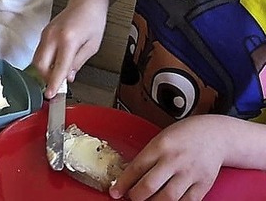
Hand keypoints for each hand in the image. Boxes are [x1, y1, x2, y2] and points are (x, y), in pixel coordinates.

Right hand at [31, 4, 106, 98]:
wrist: (87, 1)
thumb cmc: (93, 21)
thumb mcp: (92, 46)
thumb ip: (78, 63)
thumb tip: (67, 78)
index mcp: (68, 40)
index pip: (58, 68)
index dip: (53, 83)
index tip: (50, 95)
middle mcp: (53, 36)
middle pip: (40, 64)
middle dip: (45, 78)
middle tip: (56, 85)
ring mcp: (46, 33)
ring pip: (37, 59)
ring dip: (44, 70)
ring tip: (57, 75)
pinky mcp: (44, 32)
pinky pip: (40, 51)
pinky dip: (45, 61)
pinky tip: (55, 64)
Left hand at [110, 115, 225, 200]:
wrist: (214, 134)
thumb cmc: (184, 135)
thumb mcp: (161, 138)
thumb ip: (148, 156)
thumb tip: (131, 176)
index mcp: (160, 146)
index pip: (136, 168)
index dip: (123, 183)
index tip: (115, 191)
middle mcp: (174, 160)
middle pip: (150, 185)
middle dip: (136, 196)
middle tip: (131, 198)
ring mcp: (190, 173)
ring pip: (168, 198)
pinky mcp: (203, 184)